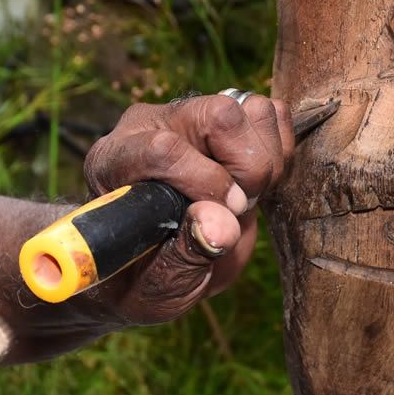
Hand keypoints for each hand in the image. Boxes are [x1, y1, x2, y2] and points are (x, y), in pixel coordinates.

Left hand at [83, 93, 293, 323]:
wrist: (156, 267)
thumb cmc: (145, 278)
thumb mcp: (158, 284)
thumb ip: (187, 256)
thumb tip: (222, 225)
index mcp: (115, 161)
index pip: (163, 148)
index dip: (205, 182)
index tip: (225, 215)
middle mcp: (152, 127)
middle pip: (218, 115)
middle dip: (244, 168)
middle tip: (237, 208)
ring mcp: (192, 119)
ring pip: (251, 110)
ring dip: (263, 162)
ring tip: (243, 198)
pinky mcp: (226, 120)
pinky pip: (271, 115)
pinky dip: (278, 151)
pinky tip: (255, 183)